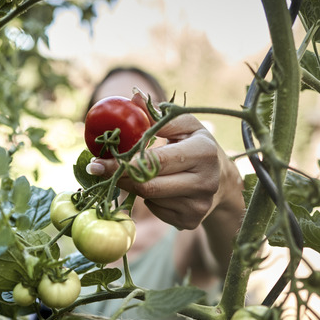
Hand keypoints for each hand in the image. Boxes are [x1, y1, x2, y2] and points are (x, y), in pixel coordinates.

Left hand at [86, 95, 243, 230]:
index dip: (123, 162)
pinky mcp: (191, 221)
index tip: (97, 162)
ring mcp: (199, 205)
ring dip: (135, 185)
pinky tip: (159, 187)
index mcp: (204, 152)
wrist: (222, 180)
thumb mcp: (184, 125)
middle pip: (148, 185)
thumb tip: (132, 98)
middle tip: (98, 169)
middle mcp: (205, 182)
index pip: (155, 161)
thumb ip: (157, 115)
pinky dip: (148, 199)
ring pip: (149, 199)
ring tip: (136, 172)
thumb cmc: (195, 144)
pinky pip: (156, 211)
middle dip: (120, 176)